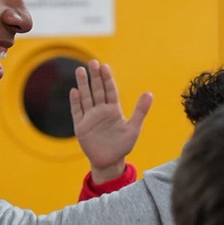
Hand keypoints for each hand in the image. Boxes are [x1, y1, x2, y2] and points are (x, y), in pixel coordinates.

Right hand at [70, 60, 152, 184]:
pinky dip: (75, 102)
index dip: (107, 79)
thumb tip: (149, 93)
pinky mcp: (81, 127)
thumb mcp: (133, 128)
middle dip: (95, 76)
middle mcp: (101, 111)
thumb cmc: (122, 146)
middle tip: (92, 62)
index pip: (110, 90)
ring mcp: (90, 118)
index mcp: (113, 110)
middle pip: (97, 90)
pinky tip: (74, 91)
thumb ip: (140, 111)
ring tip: (80, 70)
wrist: (109, 162)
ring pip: (86, 97)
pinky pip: (77, 112)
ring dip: (83, 84)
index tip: (105, 66)